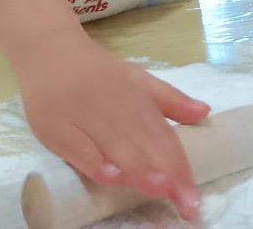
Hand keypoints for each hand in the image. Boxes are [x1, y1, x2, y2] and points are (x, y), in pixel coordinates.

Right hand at [15, 33, 209, 220]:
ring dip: (137, 168)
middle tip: (184, 203)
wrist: (48, 50)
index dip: (180, 166)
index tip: (194, 197)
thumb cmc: (97, 72)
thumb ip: (169, 99)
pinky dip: (93, 162)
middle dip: (165, 174)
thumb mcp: (137, 79)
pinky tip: (111, 177)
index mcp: (136, 94)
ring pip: (113, 146)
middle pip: (143, 143)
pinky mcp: (53, 125)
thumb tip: (205, 112)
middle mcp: (112, 103)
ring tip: (159, 189)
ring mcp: (81, 114)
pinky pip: (76, 147)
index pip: (163, 134)